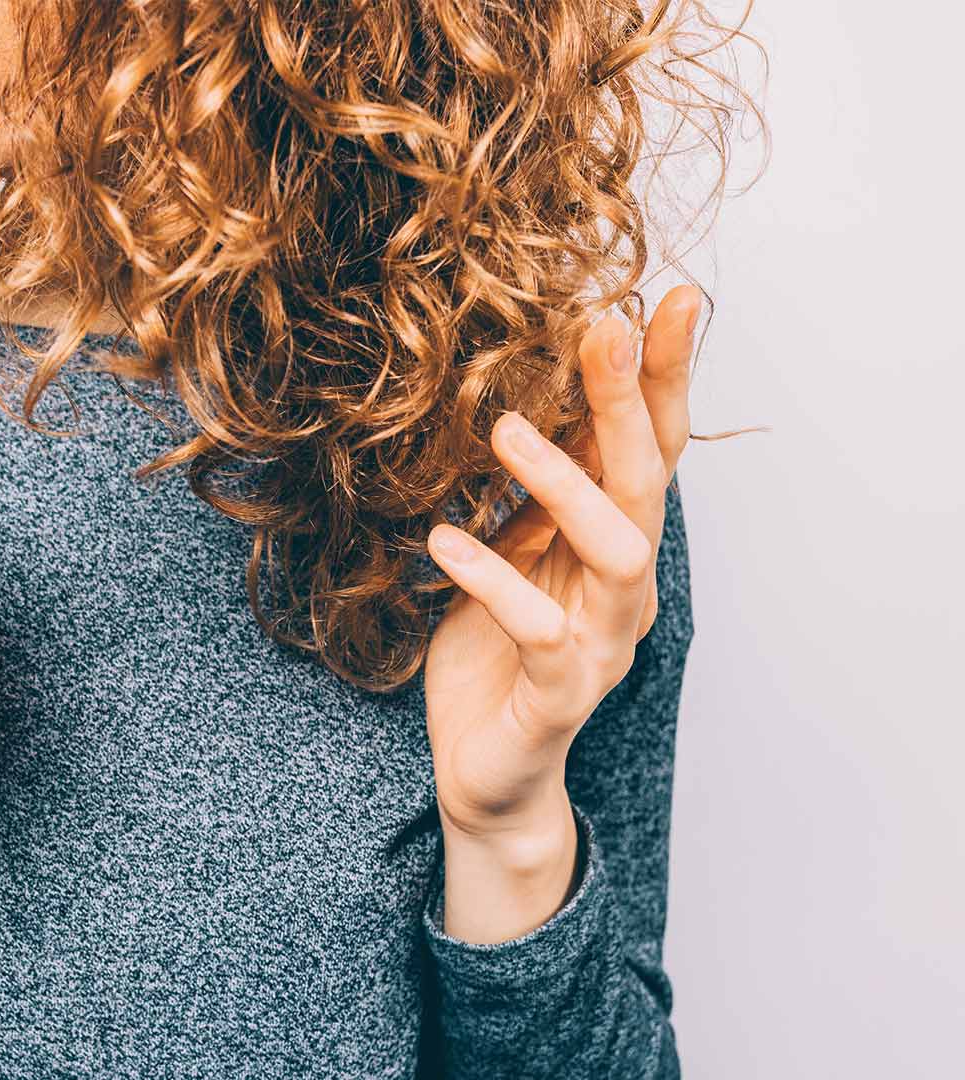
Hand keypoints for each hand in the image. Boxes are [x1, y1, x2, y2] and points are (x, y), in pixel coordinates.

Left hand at [422, 286, 702, 940]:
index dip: (663, 376)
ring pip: (618, 553)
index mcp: (611, 546)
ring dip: (566, 485)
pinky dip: (495, 582)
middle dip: (630, 402)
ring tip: (506, 429)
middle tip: (603, 326)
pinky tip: (445, 541)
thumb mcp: (513, 555)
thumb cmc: (496, 658)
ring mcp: (599, 644)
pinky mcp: (557, 696)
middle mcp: (623, 589)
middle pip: (646, 482)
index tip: (666, 295)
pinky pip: (540, 634)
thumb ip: (535, 493)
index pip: (652, 449)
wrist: (487, 772)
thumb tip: (532, 391)